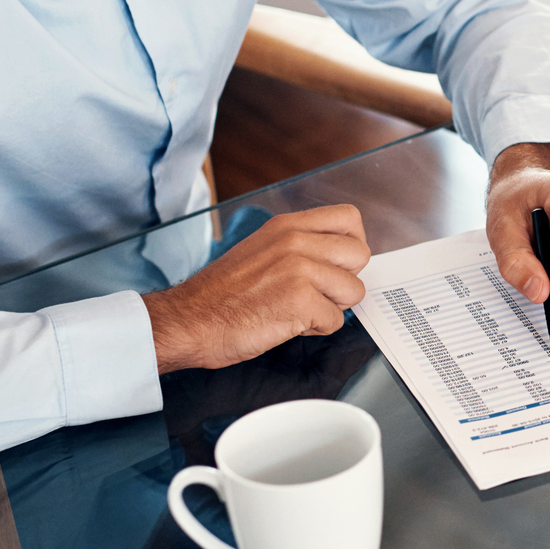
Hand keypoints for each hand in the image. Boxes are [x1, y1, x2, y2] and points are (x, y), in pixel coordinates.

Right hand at [144, 204, 369, 371]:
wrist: (189, 321)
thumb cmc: (221, 294)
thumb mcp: (262, 250)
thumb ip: (300, 246)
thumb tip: (337, 257)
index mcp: (287, 226)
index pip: (350, 218)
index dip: (349, 246)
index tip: (334, 265)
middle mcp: (295, 240)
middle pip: (360, 254)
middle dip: (344, 280)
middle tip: (316, 293)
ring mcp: (298, 269)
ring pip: (354, 290)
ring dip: (331, 308)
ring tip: (298, 310)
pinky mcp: (299, 300)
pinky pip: (336, 321)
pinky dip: (315, 330)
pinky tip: (287, 324)